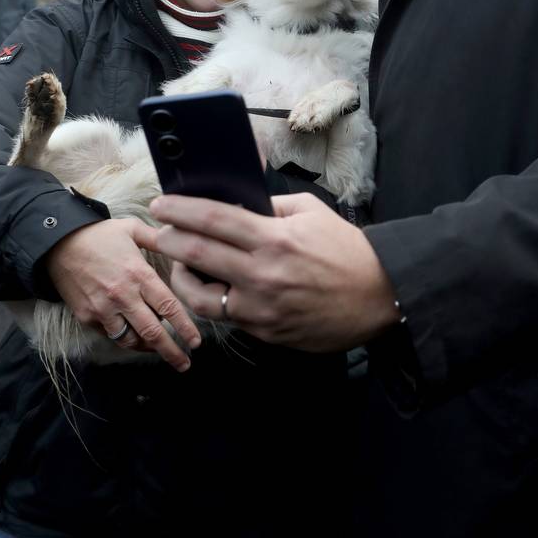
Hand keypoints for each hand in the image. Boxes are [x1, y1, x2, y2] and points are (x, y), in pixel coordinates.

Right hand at [44, 217, 201, 370]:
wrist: (56, 243)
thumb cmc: (98, 235)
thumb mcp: (132, 229)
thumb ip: (158, 238)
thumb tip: (182, 240)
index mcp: (138, 274)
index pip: (168, 307)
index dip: (185, 327)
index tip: (196, 342)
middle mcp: (122, 296)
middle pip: (152, 333)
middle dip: (172, 352)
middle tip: (185, 364)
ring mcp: (103, 309)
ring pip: (131, 340)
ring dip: (148, 349)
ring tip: (160, 351)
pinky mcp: (87, 317)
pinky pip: (110, 334)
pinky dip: (125, 338)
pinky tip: (135, 337)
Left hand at [151, 193, 398, 350]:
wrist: (380, 297)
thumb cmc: (347, 251)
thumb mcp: (311, 212)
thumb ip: (271, 206)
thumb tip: (236, 204)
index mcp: (274, 239)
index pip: (213, 219)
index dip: (180, 210)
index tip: (161, 205)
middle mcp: (263, 275)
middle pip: (196, 255)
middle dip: (168, 240)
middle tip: (156, 232)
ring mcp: (262, 309)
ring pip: (200, 295)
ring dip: (181, 277)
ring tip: (180, 264)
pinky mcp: (265, 333)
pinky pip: (226, 316)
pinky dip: (213, 299)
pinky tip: (212, 286)